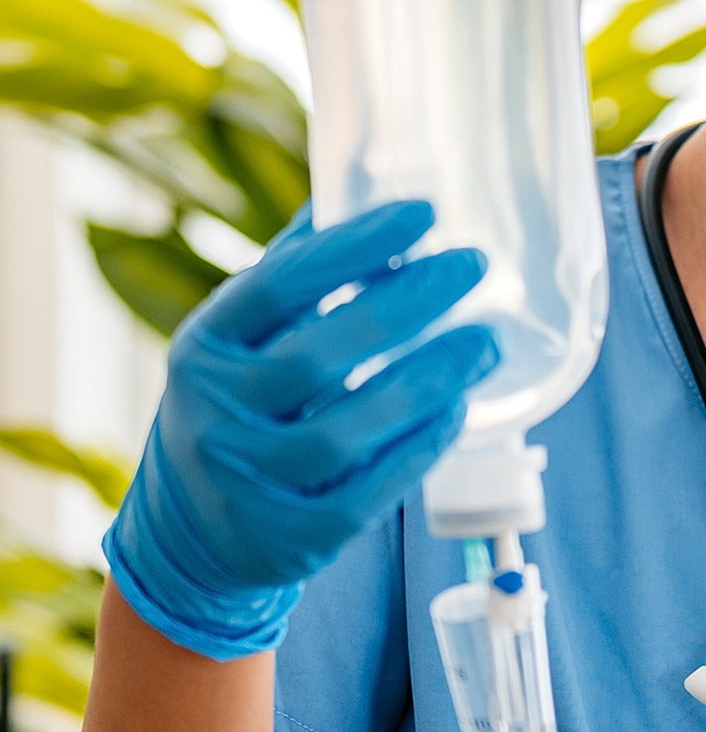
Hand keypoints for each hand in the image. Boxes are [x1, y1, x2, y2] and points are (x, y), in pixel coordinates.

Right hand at [104, 201, 498, 659]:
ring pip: (347, 430)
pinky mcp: (293, 539)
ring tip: (483, 346)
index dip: (353, 246)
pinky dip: (418, 450)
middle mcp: (216, 414)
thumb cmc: (241, 413)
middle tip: (473, 268)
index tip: (423, 214)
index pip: (279, 284)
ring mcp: (252, 482)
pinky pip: (368, 492)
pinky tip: (455, 413)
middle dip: (406, 307)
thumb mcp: (242, 344)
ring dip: (426, 383)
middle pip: (320, 355)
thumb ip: (293, 278)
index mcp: (204, 347)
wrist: (196, 533)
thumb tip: (359, 193)